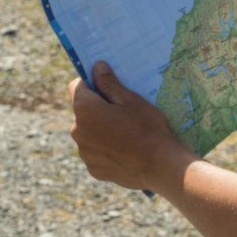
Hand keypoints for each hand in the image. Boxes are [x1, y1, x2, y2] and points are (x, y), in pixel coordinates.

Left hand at [69, 62, 197, 191]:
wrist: (160, 166)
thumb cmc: (147, 128)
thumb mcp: (131, 100)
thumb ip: (109, 83)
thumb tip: (96, 67)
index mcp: (85, 109)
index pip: (76, 86)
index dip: (91, 83)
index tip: (107, 87)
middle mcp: (77, 131)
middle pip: (82, 112)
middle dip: (97, 109)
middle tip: (123, 112)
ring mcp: (85, 153)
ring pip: (88, 133)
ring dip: (100, 130)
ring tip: (126, 133)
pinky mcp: (93, 169)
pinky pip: (95, 153)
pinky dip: (105, 150)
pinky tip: (125, 151)